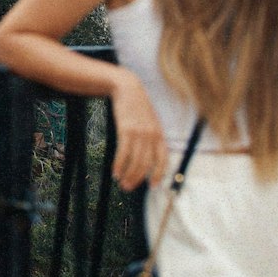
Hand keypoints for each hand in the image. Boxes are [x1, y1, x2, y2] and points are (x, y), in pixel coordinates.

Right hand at [110, 72, 167, 191]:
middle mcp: (152, 136)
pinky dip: (119, 165)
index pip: (163, 160)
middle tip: (128, 188)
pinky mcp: (126, 130)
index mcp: (160, 135)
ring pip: (135, 161)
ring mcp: (139, 133)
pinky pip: (123, 153)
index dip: (158, 175)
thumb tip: (147, 157)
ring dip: (128, 175)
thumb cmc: (138, 107)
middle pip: (146, 164)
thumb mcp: (150, 121)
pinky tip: (114, 172)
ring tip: (121, 182)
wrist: (128, 88)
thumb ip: (152, 137)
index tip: (152, 186)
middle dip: (137, 179)